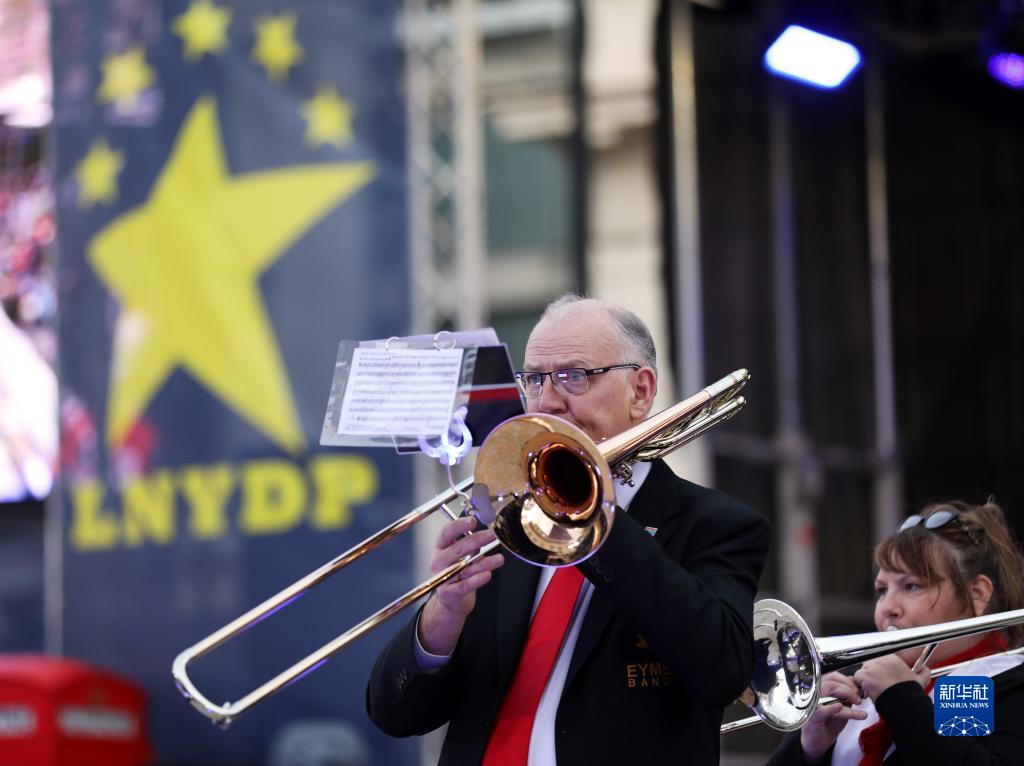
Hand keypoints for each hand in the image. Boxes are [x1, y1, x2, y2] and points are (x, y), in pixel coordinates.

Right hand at [417, 516, 503, 654]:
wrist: (451, 602)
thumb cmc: (458, 574)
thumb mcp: (462, 556)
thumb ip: (472, 543)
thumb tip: (490, 529)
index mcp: (440, 548)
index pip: (446, 532)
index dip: (459, 525)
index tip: (473, 520)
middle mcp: (438, 561)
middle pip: (457, 548)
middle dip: (476, 540)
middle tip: (492, 535)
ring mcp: (441, 577)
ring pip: (464, 567)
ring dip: (484, 561)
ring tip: (499, 558)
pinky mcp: (448, 593)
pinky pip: (464, 585)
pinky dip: (476, 580)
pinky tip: (487, 574)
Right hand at [800, 672, 868, 761]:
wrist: (818, 741)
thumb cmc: (829, 721)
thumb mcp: (841, 705)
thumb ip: (846, 694)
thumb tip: (855, 682)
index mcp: (820, 688)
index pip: (833, 676)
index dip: (848, 681)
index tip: (859, 689)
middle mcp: (814, 693)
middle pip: (832, 682)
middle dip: (849, 689)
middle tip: (860, 699)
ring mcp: (812, 704)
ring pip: (828, 691)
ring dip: (846, 695)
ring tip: (858, 704)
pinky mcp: (812, 717)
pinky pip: (821, 710)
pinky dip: (832, 708)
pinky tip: (841, 708)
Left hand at [853, 655, 929, 701]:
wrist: (904, 702)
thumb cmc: (909, 693)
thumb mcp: (920, 680)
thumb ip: (923, 672)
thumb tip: (926, 668)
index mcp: (893, 658)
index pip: (879, 660)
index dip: (879, 670)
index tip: (882, 678)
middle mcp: (881, 659)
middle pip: (870, 664)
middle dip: (872, 674)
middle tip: (878, 685)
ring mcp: (871, 666)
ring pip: (863, 671)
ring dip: (866, 679)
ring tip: (874, 689)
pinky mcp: (864, 675)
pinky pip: (857, 678)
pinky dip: (860, 685)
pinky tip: (869, 692)